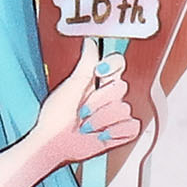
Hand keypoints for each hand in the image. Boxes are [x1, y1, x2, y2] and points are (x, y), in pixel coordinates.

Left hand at [33, 46, 146, 169]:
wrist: (54, 144)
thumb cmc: (55, 116)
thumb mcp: (70, 87)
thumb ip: (85, 65)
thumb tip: (90, 42)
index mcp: (97, 82)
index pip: (118, 64)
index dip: (112, 66)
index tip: (99, 72)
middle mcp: (109, 96)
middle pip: (121, 87)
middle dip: (99, 101)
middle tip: (83, 109)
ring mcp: (116, 115)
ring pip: (124, 108)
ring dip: (100, 120)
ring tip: (85, 126)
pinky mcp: (122, 133)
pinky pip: (132, 126)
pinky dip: (115, 132)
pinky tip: (101, 135)